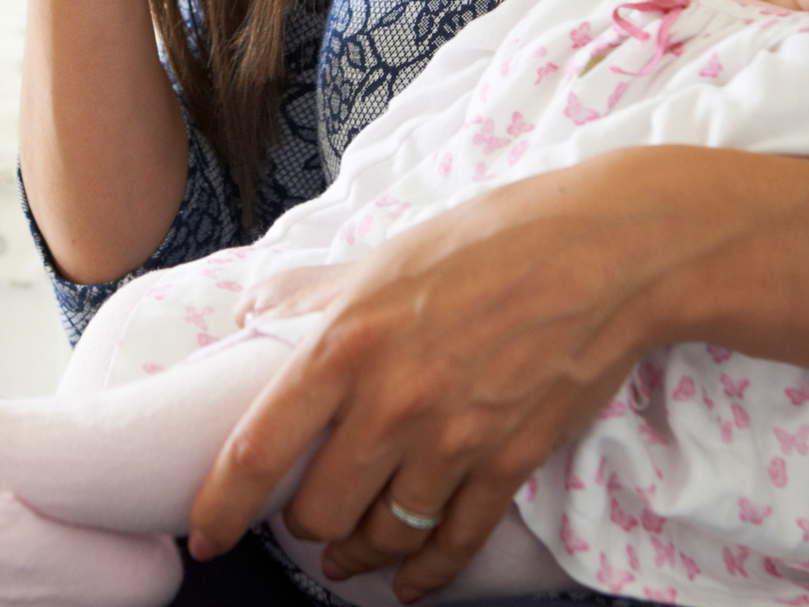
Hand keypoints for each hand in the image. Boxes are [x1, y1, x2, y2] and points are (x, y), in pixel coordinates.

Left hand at [190, 159, 670, 601]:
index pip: (257, 449)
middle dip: (303, 524)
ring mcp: (453, 440)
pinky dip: (426, 574)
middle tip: (304, 517)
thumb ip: (317, 288)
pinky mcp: (508, 462)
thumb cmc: (498, 237)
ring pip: (380, 537)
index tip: (203, 533)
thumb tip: (257, 307)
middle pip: (316, 511)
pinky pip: (453, 543)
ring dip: (356, 555)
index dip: (218, 507)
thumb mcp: (393, 252)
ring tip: (347, 555)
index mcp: (349, 341)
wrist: (605, 251)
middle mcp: (392, 401)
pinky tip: (411, 581)